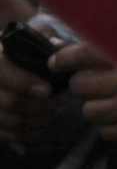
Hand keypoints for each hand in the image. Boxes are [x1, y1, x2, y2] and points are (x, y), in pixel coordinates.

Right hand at [0, 27, 62, 144]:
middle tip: (60, 102)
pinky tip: (42, 124)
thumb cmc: (23, 46)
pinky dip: (26, 133)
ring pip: (9, 121)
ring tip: (55, 111)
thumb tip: (58, 46)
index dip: (24, 83)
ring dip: (37, 120)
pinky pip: (6, 135)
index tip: (47, 90)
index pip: (1, 72)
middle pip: (8, 102)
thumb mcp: (32, 33)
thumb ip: (44, 35)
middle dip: (39, 106)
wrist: (6, 62)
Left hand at [53, 45, 116, 149]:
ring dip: (96, 103)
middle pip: (80, 84)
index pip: (83, 54)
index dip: (65, 57)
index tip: (58, 60)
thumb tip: (90, 44)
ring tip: (113, 98)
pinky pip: (105, 131)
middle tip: (96, 78)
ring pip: (88, 110)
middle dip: (84, 81)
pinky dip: (110, 124)